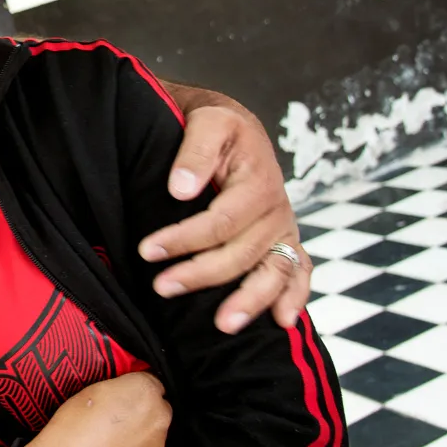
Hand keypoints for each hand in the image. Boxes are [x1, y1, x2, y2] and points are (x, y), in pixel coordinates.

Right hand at [16, 372, 170, 446]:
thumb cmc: (75, 429)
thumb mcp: (91, 390)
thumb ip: (118, 387)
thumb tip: (124, 391)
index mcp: (145, 391)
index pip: (149, 379)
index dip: (133, 384)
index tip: (121, 388)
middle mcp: (158, 417)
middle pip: (156, 405)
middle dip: (140, 406)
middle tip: (114, 410)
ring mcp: (156, 444)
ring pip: (150, 429)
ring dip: (137, 428)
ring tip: (108, 433)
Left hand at [142, 92, 311, 333]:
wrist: (234, 126)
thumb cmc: (216, 125)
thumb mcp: (206, 121)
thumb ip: (195, 151)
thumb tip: (181, 189)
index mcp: (258, 181)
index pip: (219, 222)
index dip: (183, 239)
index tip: (147, 250)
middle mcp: (276, 210)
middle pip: (242, 254)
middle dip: (201, 275)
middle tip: (161, 288)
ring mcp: (283, 229)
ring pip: (274, 272)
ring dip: (251, 301)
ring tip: (223, 325)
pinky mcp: (285, 241)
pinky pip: (299, 272)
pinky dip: (295, 297)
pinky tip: (283, 321)